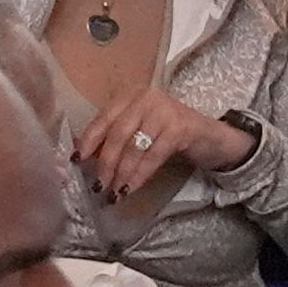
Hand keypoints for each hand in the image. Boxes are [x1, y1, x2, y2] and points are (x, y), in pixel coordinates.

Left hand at [76, 86, 252, 201]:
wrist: (210, 136)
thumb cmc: (168, 133)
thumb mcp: (140, 128)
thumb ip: (115, 135)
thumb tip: (81, 154)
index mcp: (131, 95)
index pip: (103, 118)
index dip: (88, 141)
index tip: (76, 161)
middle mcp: (146, 98)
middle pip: (117, 133)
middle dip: (105, 162)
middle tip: (98, 185)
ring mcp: (164, 111)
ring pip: (133, 147)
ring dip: (121, 173)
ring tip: (113, 191)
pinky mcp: (180, 128)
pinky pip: (152, 156)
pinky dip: (139, 175)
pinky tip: (130, 188)